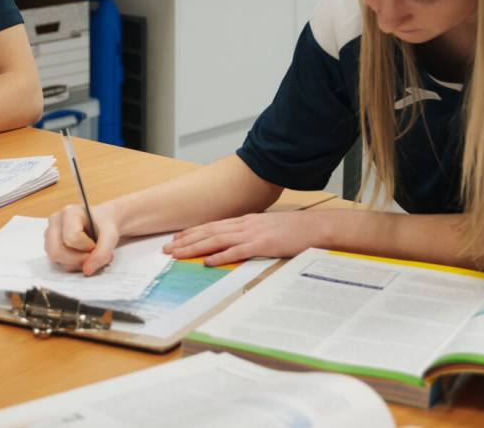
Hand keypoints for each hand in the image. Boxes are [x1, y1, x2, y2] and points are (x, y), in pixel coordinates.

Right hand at [44, 202, 120, 275]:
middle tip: (92, 255)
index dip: (87, 247)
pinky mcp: (51, 246)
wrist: (103, 223)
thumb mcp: (111, 235)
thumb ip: (102, 252)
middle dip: (78, 260)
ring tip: (89, 255)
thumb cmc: (104, 224)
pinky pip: (57, 262)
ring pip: (56, 259)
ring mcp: (50, 234)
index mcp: (69, 212)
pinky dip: (72, 265)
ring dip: (76, 263)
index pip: (72, 237)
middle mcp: (55, 222)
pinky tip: (82, 257)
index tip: (96, 244)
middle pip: (57, 251)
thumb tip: (87, 270)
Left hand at [163, 211, 323, 266]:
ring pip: (217, 240)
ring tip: (178, 254)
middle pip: (209, 231)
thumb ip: (251, 235)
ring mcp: (253, 233)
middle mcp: (245, 224)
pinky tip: (208, 262)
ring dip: (195, 247)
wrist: (316, 227)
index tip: (177, 238)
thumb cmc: (295, 230)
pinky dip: (221, 256)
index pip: (213, 226)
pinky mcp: (262, 244)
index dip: (193, 232)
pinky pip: (237, 251)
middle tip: (167, 248)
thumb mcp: (268, 229)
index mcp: (246, 221)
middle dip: (186, 240)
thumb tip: (236, 244)